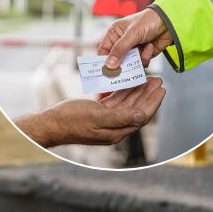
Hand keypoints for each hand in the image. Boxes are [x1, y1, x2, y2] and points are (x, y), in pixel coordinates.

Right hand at [14, 77, 165, 147]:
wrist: (51, 124)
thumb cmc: (70, 120)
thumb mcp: (96, 116)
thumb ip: (121, 117)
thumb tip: (142, 116)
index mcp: (116, 131)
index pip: (141, 116)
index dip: (153, 102)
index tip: (161, 89)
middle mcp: (114, 128)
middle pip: (137, 110)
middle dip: (148, 95)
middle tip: (157, 80)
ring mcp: (106, 122)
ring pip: (127, 105)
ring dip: (137, 92)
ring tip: (147, 79)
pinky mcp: (98, 115)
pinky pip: (116, 103)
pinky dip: (123, 93)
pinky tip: (127, 84)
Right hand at [98, 8, 171, 68]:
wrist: (169, 22)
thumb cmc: (148, 21)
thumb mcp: (131, 34)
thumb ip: (119, 49)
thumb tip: (109, 65)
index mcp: (114, 33)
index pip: (104, 50)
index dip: (104, 61)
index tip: (106, 71)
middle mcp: (122, 42)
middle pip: (116, 59)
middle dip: (121, 64)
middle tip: (124, 71)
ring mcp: (133, 48)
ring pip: (129, 63)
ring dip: (136, 60)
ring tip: (142, 52)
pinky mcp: (144, 54)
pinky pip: (141, 63)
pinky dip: (146, 57)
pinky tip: (150, 47)